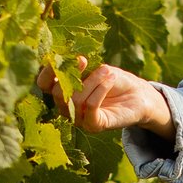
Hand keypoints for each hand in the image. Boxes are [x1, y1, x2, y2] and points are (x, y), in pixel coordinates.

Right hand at [42, 56, 172, 135]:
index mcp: (63, 91)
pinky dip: (100, 89)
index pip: (44, 84)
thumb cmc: (114, 80)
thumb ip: (81, 66)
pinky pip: (91, 107)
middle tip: (86, 60)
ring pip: (76, 99)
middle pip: (58, 93)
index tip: (62, 56)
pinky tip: (110, 79)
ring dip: (93, 80)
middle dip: (72, 74)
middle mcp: (67, 108)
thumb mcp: (96, 68)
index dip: (49, 70)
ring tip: (108, 71)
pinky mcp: (95, 126)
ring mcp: (80, 119)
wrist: (138, 94)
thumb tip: (74, 58)